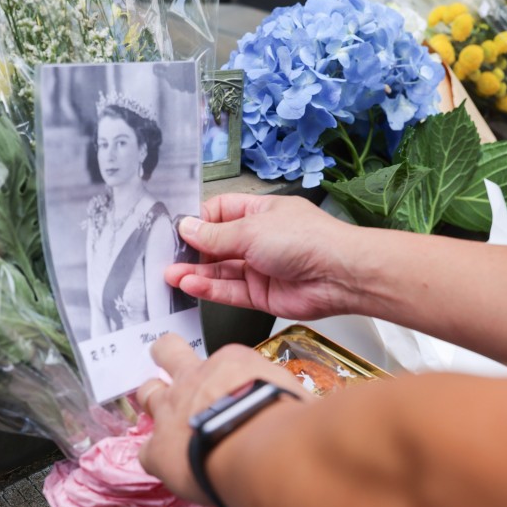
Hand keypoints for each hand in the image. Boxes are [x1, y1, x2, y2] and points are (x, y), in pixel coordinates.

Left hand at [137, 334, 309, 504]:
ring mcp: (171, 410)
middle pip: (167, 350)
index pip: (221, 358)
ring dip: (154, 400)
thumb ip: (286, 393)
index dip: (223, 371)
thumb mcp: (293, 392)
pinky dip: (155, 456)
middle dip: (166, 356)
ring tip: (165, 416)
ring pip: (147, 392)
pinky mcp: (157, 448)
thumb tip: (301, 404)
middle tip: (171, 365)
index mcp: (230, 363)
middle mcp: (194, 379)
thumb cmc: (279, 422)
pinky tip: (169, 464)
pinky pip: (145, 449)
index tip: (230, 382)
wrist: (257, 451)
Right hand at [165, 194, 363, 320]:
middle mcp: (258, 238)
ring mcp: (260, 267)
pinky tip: (190, 285)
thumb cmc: (306, 239)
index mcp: (259, 212)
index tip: (176, 229)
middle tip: (167, 257)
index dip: (198, 221)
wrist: (339, 275)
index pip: (219, 212)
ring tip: (171, 274)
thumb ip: (215, 235)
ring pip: (220, 270)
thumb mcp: (251, 229)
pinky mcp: (261, 294)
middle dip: (193, 251)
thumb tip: (187, 228)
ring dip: (195, 272)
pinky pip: (229, 291)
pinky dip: (209, 289)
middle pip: (217, 244)